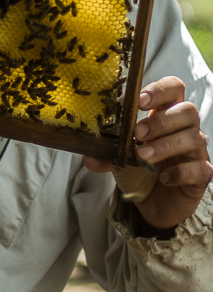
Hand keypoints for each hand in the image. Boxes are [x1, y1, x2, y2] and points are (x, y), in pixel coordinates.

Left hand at [84, 76, 212, 231]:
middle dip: (161, 120)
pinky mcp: (202, 174)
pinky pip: (200, 168)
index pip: (173, 88)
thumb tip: (89, 155)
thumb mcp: (118, 160)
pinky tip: (163, 178)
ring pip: (194, 137)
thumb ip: (105, 154)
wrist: (151, 203)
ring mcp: (196, 151)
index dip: (160, 90)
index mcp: (165, 114)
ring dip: (166, 145)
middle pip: (188, 110)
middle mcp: (184, 128)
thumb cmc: (138, 171)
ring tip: (143, 156)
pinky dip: (181, 172)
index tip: (139, 101)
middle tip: (139, 133)